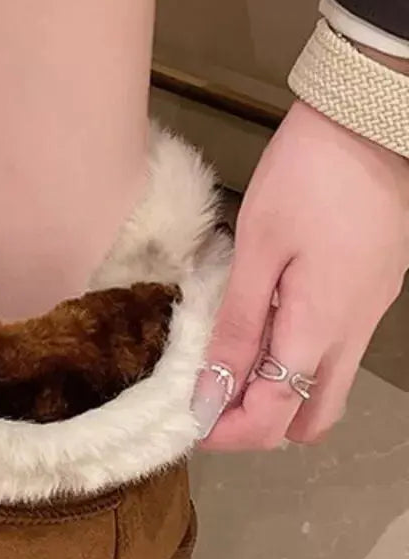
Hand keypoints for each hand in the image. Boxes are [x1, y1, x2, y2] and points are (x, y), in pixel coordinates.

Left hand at [194, 98, 408, 449]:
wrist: (367, 126)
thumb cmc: (306, 179)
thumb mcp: (257, 252)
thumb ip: (237, 327)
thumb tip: (212, 392)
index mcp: (320, 329)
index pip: (274, 416)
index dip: (228, 432)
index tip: (188, 420)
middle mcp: (352, 334)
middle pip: (310, 418)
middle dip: (257, 425)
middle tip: (208, 401)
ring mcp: (368, 315)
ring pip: (326, 388)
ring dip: (278, 394)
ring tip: (226, 366)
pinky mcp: (371, 293)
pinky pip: (333, 352)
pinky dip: (295, 360)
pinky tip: (259, 331)